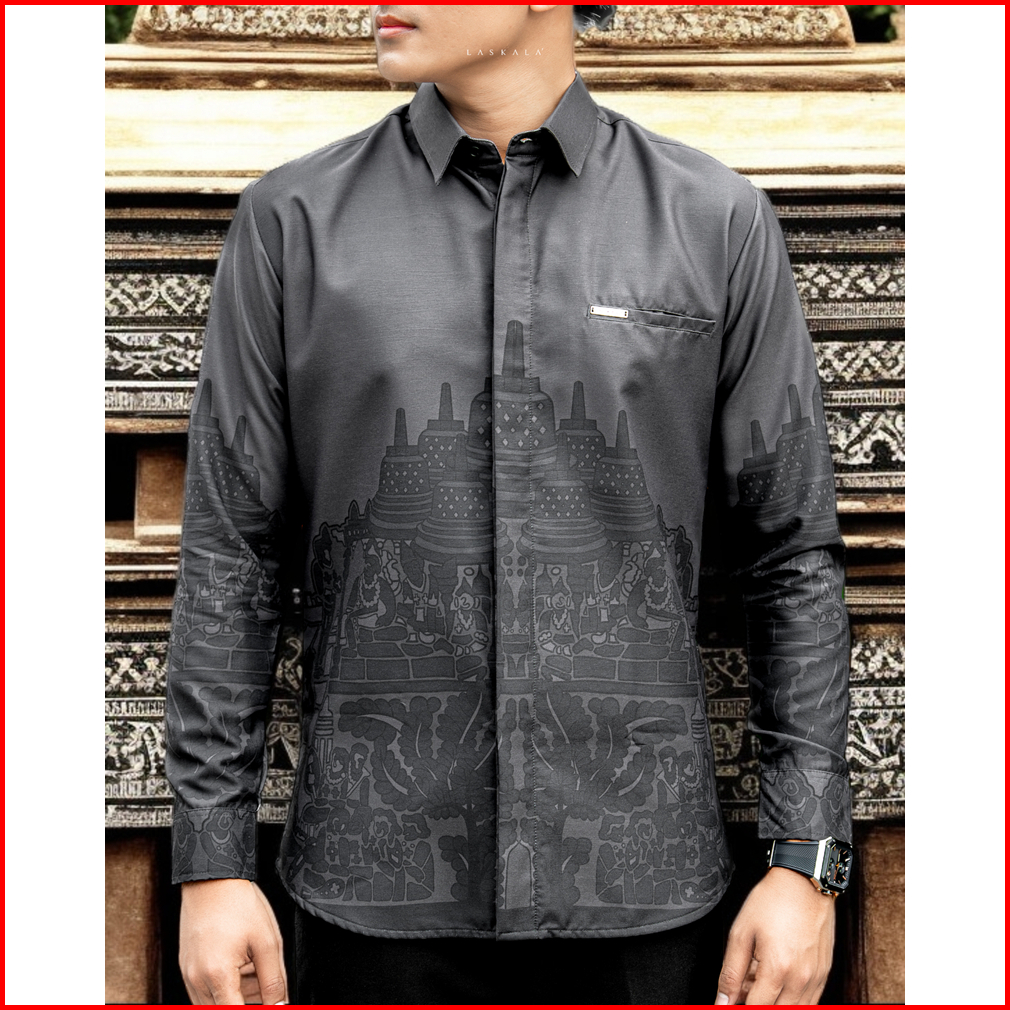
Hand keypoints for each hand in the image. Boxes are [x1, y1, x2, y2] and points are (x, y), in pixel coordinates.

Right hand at [179, 878, 287, 1004]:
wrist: (211, 880)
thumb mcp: (267, 940)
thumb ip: (274, 979)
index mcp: (217, 975)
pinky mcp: (187, 969)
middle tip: (265, 978)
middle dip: (250, 1000)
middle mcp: (197, 981)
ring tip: (254, 965)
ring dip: (238, 994)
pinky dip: (226, 985)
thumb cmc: (238, 904)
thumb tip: (280, 1004)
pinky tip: (242, 963)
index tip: (270, 1001)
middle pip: (225, 1009)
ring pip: (215, 1003)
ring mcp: (189, 975)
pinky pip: (206, 991)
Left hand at [715, 867, 834, 1004]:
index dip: (738, 1006)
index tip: (729, 1002)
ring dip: (774, 1003)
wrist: (804, 882)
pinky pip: (810, 1002)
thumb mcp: (741, 932)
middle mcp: (800, 979)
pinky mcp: (824, 974)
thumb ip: (731, 972)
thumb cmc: (772, 901)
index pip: (756, 1009)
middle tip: (743, 991)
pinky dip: (791, 1000)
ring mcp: (816, 978)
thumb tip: (722, 1001)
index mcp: (777, 968)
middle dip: (756, 1004)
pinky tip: (777, 984)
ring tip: (758, 984)